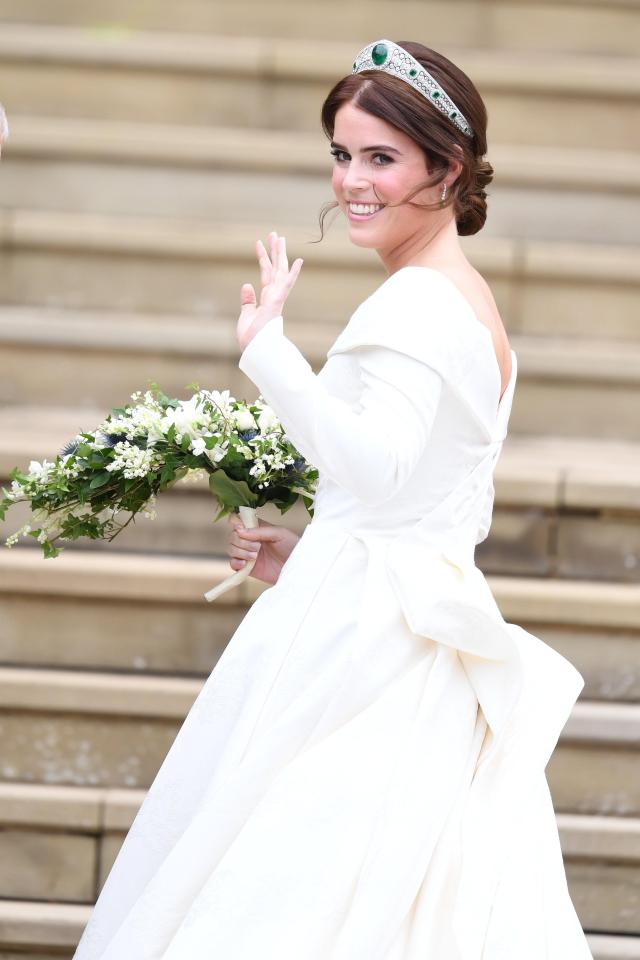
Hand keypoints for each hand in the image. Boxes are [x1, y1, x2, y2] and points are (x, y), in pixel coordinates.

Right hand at [227, 513, 299, 584]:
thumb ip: (260, 531)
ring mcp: (247, 553)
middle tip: (257, 547)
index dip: (235, 522)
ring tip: (254, 556)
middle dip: (241, 541)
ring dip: (240, 552)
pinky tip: (245, 564)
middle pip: (232, 536)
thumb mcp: (279, 534)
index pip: (238, 520)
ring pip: (231, 549)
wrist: (299, 568)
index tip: (241, 528)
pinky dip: (235, 563)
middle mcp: (250, 539)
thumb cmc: (293, 547)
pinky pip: (233, 564)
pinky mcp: (247, 568)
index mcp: (257, 528)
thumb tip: (240, 531)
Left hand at [237, 231, 303, 351]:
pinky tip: (298, 261)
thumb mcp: (246, 316)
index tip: (260, 243)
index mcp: (266, 299)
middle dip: (274, 251)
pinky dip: (292, 273)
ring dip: (280, 254)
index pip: (265, 274)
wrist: (255, 352)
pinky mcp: (276, 303)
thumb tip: (246, 284)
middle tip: (275, 234)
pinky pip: (286, 285)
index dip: (263, 258)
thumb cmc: (252, 339)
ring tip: (279, 237)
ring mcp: (276, 299)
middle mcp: (273, 296)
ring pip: (280, 272)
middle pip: (275, 268)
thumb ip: (248, 301)